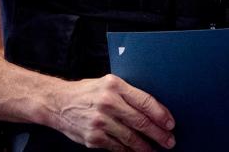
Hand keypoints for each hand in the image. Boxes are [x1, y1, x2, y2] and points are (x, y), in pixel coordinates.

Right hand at [50, 74, 174, 150]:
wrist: (57, 103)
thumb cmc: (87, 92)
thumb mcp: (108, 83)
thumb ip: (128, 93)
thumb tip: (154, 109)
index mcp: (115, 86)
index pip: (145, 101)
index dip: (160, 114)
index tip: (170, 123)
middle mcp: (108, 103)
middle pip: (140, 121)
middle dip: (158, 134)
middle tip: (169, 140)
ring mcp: (100, 122)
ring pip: (130, 137)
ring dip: (146, 146)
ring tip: (155, 149)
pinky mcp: (93, 138)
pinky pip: (117, 147)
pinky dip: (129, 151)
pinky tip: (136, 151)